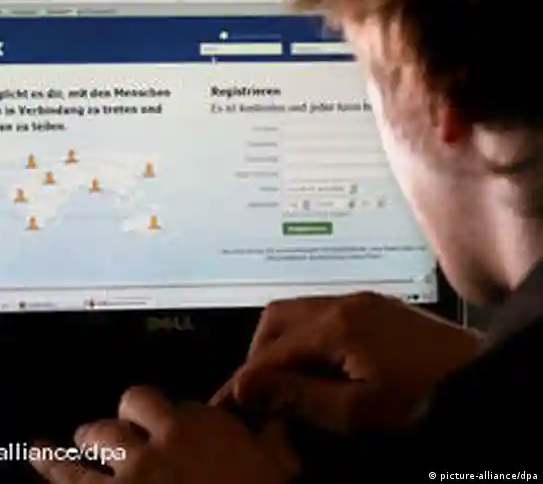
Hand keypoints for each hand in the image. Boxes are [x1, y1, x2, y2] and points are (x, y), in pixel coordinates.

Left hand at [31, 386, 290, 483]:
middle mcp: (163, 438)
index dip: (173, 416)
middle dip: (125, 416)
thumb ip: (270, 439)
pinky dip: (51, 466)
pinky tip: (36, 453)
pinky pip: (71, 480)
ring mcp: (131, 471)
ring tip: (69, 438)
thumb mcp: (275, 468)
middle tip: (117, 429)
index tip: (173, 427)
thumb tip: (274, 422)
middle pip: (133, 405)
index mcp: (202, 426)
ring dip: (85, 437)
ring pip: (96, 436)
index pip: (179, 403)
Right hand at [212, 293, 481, 432]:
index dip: (246, 379)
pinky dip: (308, 336)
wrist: (482, 377)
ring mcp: (361, 299)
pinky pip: (324, 312)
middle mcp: (343, 301)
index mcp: (336, 325)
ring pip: (300, 311)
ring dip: (283, 343)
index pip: (272, 351)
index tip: (227, 404)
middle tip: (258, 390)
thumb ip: (300, 396)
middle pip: (278, 316)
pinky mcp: (375, 306)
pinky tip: (318, 362)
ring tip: (286, 380)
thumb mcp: (358, 411)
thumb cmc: (422, 398)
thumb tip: (248, 386)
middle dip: (259, 352)